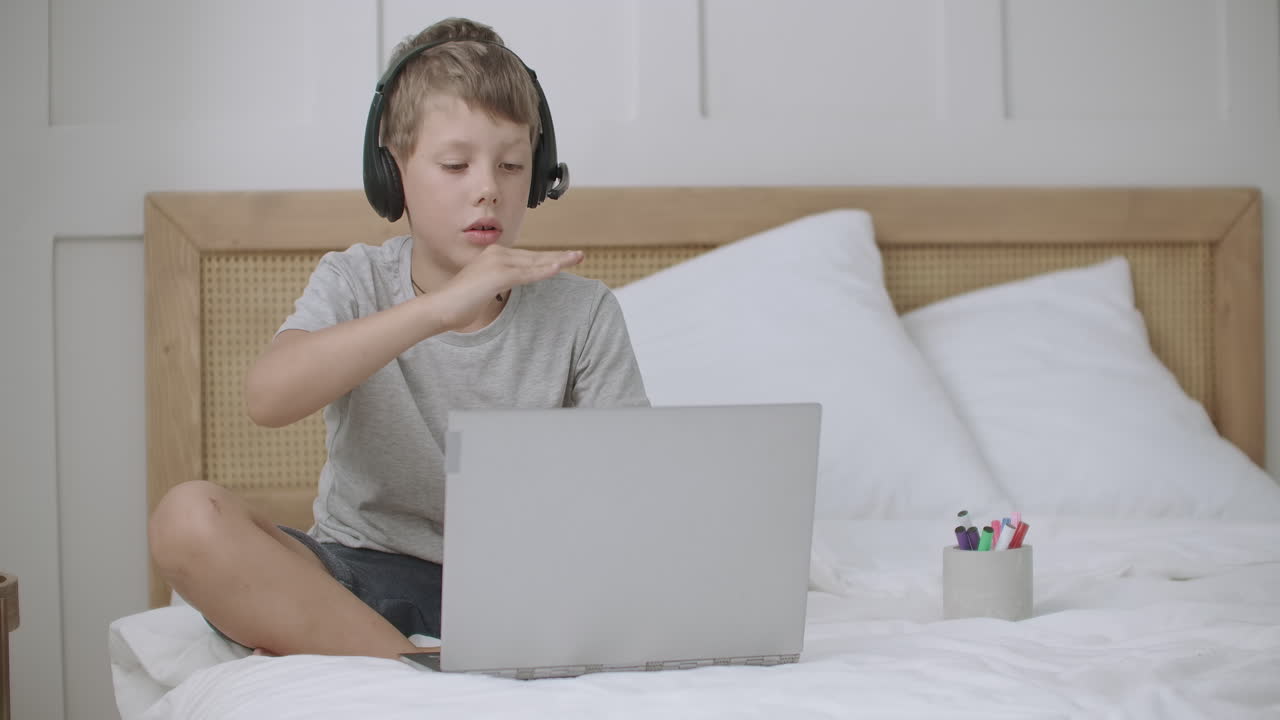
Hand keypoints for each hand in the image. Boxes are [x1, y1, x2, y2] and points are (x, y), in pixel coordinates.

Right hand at [431, 245, 583, 330]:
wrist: (440, 307)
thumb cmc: (460, 303)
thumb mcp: (483, 290)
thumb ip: (497, 285)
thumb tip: (506, 288)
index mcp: (494, 255)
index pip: (527, 257)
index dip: (547, 258)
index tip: (564, 259)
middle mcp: (497, 254)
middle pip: (535, 256)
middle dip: (558, 256)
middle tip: (579, 255)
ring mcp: (498, 262)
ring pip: (535, 262)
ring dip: (558, 260)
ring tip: (577, 258)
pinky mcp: (499, 275)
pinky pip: (528, 274)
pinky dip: (545, 271)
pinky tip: (560, 268)